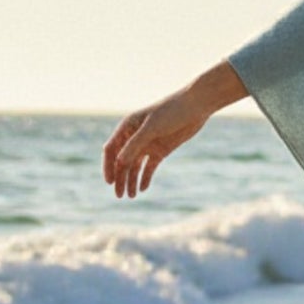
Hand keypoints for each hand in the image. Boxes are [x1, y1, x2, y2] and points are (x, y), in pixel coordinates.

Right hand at [102, 79, 214, 197]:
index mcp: (127, 127)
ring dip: (131, 180)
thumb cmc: (171, 112)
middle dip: (120, 178)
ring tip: (130, 196)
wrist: (195, 107)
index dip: (108, 166)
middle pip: (122, 161)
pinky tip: (143, 189)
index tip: (110, 182)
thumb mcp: (151, 128)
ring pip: (135, 166)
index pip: (111, 149)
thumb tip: (119, 163)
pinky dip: (145, 178)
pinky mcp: (161, 150)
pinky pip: (149, 167)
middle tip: (119, 195)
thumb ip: (135, 145)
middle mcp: (135, 137)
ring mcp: (148, 144)